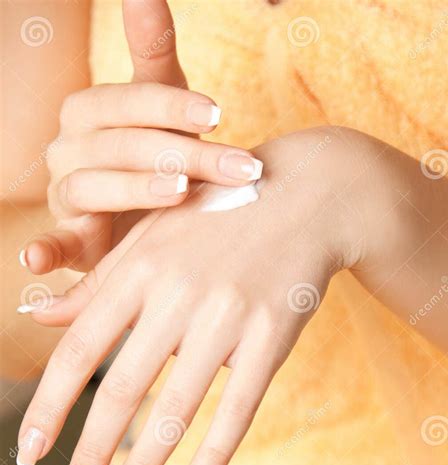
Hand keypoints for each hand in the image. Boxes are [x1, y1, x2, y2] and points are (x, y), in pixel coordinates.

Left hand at [17, 128, 361, 464]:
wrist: (307, 193)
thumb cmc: (217, 219)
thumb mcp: (150, 238)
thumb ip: (95, 282)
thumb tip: (38, 314)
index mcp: (138, 269)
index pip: (78, 351)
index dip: (48, 407)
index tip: (27, 452)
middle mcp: (177, 294)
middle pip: (122, 387)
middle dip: (92, 449)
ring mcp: (227, 316)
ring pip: (178, 406)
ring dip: (145, 463)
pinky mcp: (273, 335)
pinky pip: (239, 408)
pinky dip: (214, 456)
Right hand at [20, 0, 261, 274]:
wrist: (141, 211)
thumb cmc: (155, 150)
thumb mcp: (159, 100)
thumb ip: (151, 49)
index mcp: (88, 111)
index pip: (126, 102)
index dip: (171, 106)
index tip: (219, 115)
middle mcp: (68, 149)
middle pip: (118, 144)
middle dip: (179, 153)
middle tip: (236, 167)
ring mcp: (65, 194)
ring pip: (91, 186)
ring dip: (136, 189)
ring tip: (181, 194)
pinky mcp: (69, 238)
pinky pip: (51, 243)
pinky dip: (43, 250)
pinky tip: (37, 259)